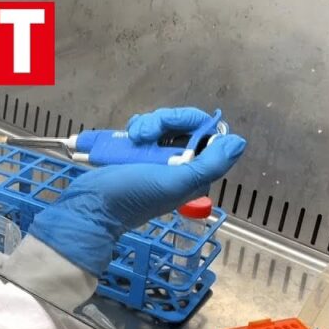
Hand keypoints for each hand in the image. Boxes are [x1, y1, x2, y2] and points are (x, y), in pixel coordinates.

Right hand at [29, 108, 246, 274]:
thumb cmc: (131, 196)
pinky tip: (126, 138)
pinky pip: (144, 129)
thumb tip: (238, 142)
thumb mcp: (173, 182)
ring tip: (131, 139)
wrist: (90, 206)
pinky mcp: (137, 153)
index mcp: (194, 172)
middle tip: (141, 136)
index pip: (204, 133)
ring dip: (146, 125)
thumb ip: (208, 165)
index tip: (167, 126)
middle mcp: (179, 164)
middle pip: (182, 124)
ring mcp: (157, 158)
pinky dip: (136, 129)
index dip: (187, 122)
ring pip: (162, 124)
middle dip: (161, 122)